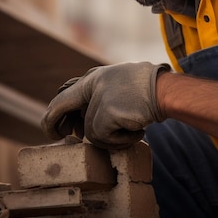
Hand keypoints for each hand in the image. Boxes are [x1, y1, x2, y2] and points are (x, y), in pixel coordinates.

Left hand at [41, 62, 170, 148]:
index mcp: (96, 76)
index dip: (56, 111)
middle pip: (60, 106)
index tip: (59, 127)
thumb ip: (103, 96)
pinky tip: (137, 130)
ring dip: (111, 138)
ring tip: (132, 130)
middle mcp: (92, 83)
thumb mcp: (122, 85)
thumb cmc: (151, 91)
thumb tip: (87, 122)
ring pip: (89, 131)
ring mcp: (98, 98)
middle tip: (57, 136)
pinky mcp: (104, 113)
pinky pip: (103, 138)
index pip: (66, 92)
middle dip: (51, 124)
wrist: (166, 90)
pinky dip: (122, 141)